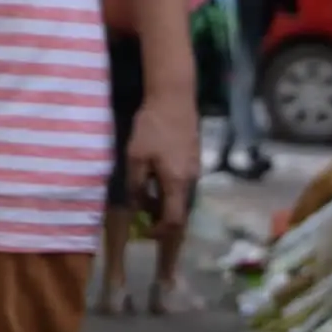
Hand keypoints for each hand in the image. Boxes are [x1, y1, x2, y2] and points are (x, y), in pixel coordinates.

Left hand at [125, 92, 199, 234]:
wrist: (174, 99)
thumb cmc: (153, 127)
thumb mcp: (136, 157)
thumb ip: (136, 185)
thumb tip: (137, 205)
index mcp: (176, 183)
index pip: (174, 220)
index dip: (160, 232)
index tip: (145, 232)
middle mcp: (191, 181)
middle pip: (180, 211)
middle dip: (162, 219)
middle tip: (144, 217)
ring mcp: (195, 170)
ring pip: (181, 197)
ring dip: (165, 204)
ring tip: (147, 196)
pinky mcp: (195, 160)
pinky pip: (183, 185)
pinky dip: (170, 191)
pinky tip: (157, 179)